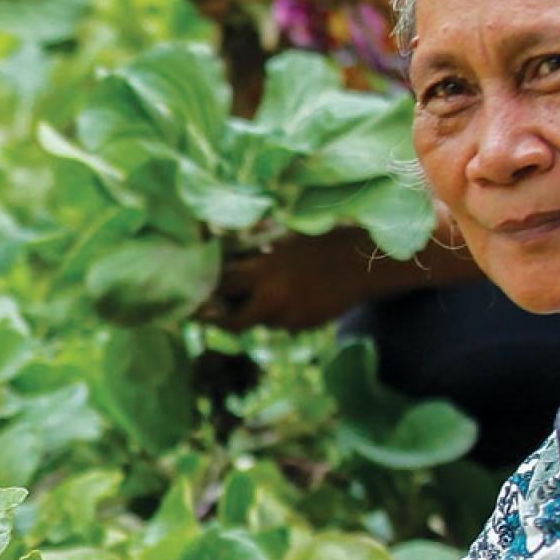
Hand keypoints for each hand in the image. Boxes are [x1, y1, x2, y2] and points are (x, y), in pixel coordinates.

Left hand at [199, 229, 388, 331]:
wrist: (366, 262)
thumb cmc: (323, 239)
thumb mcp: (284, 234)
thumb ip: (254, 242)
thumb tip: (218, 238)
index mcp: (266, 270)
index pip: (222, 285)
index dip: (206, 288)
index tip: (194, 289)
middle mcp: (275, 299)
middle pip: (233, 320)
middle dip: (220, 315)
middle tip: (208, 312)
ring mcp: (291, 317)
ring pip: (259, 322)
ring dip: (254, 311)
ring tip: (262, 291)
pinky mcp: (306, 326)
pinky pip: (282, 323)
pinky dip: (279, 312)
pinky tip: (293, 293)